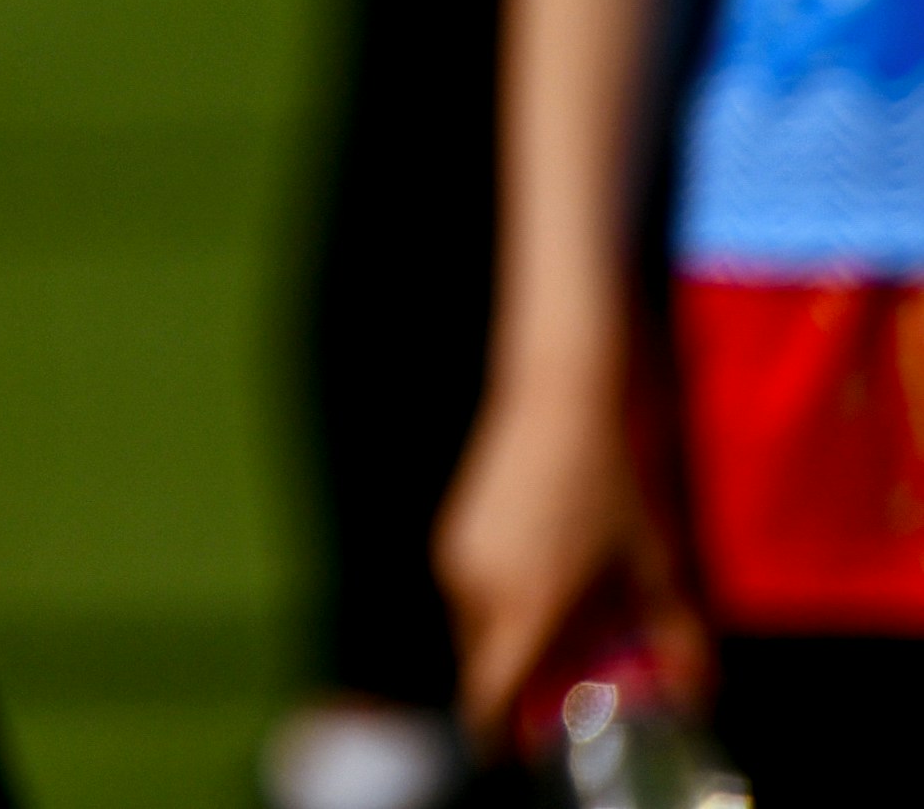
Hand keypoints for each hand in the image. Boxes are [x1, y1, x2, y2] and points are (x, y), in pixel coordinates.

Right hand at [437, 364, 659, 743]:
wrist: (557, 396)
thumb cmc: (611, 483)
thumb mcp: (655, 565)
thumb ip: (672, 636)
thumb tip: (693, 691)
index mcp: (524, 604)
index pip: (487, 691)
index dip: (496, 729)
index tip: (513, 749)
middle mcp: (475, 587)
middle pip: (485, 662)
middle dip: (520, 680)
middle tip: (571, 676)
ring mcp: (456, 556)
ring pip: (476, 627)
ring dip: (512, 638)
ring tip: (569, 616)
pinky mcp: (451, 532)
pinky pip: (469, 592)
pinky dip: (502, 603)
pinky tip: (549, 573)